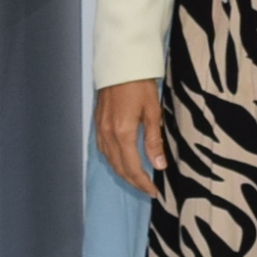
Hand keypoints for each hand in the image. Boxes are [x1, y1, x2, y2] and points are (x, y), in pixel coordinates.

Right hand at [95, 81, 164, 197]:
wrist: (120, 65)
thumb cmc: (140, 85)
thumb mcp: (152, 112)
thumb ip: (154, 141)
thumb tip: (159, 165)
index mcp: (123, 133)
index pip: (132, 167)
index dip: (143, 183)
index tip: (154, 192)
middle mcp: (108, 135)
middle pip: (119, 168)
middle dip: (134, 182)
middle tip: (148, 190)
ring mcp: (100, 129)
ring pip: (110, 161)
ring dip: (123, 173)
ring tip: (137, 179)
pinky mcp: (98, 124)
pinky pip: (103, 150)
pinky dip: (113, 160)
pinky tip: (122, 161)